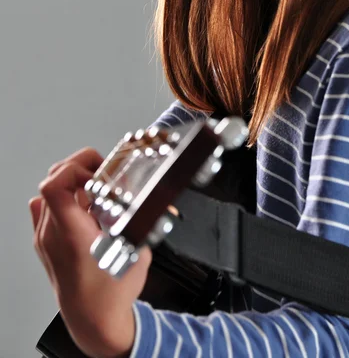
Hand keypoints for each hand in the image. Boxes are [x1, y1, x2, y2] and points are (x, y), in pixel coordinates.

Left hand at [29, 147, 151, 357]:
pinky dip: (64, 197)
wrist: (93, 322)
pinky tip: (83, 205)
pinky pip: (45, 206)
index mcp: (72, 234)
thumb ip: (144, 222)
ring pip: (49, 190)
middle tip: (103, 174)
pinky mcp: (45, 241)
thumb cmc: (111, 295)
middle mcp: (52, 233)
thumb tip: (163, 203)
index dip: (77, 167)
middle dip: (80, 167)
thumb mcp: (137, 253)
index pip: (56, 184)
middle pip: (53, 178)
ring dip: (74, 181)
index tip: (100, 172)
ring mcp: (44, 237)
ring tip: (97, 189)